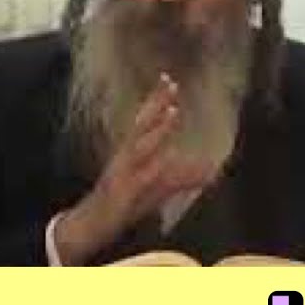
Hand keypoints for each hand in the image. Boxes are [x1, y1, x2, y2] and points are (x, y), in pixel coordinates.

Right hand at [52, 73, 216, 264]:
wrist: (92, 226)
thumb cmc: (125, 204)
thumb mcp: (159, 189)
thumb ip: (184, 177)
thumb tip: (212, 169)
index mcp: (131, 152)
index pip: (145, 120)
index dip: (157, 100)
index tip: (168, 78)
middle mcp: (125, 157)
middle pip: (141, 124)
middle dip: (156, 104)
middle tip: (171, 83)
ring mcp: (122, 173)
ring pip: (139, 147)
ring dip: (156, 130)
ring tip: (172, 112)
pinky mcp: (122, 193)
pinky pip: (139, 180)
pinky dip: (151, 170)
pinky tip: (162, 162)